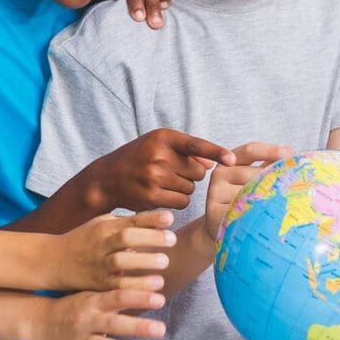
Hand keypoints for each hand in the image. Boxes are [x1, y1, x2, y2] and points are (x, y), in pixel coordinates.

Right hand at [31, 289, 166, 339]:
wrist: (38, 324)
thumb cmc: (73, 308)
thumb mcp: (90, 296)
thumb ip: (115, 295)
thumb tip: (145, 284)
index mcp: (92, 303)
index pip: (118, 298)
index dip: (139, 298)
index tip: (160, 299)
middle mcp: (86, 321)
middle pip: (113, 323)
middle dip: (137, 326)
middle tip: (160, 328)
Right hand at [56, 209, 177, 291]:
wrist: (54, 261)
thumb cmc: (84, 240)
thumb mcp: (101, 224)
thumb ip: (127, 222)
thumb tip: (160, 218)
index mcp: (104, 227)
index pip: (130, 220)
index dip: (150, 218)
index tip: (170, 219)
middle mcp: (102, 244)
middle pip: (126, 238)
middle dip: (150, 238)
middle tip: (172, 240)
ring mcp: (99, 265)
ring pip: (121, 262)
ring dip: (143, 263)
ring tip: (164, 264)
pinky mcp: (98, 284)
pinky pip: (117, 286)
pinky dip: (135, 287)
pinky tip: (153, 289)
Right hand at [85, 129, 235, 213]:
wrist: (107, 178)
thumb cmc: (138, 159)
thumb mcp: (158, 145)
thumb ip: (186, 151)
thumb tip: (212, 164)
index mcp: (163, 137)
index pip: (196, 145)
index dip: (216, 152)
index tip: (232, 160)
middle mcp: (159, 155)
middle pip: (198, 172)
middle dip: (191, 175)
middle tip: (172, 172)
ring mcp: (155, 176)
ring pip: (191, 188)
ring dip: (183, 188)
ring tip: (164, 182)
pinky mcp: (153, 196)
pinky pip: (182, 202)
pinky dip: (177, 200)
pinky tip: (163, 194)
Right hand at [205, 143, 292, 239]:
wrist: (226, 227)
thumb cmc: (248, 201)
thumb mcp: (257, 180)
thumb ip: (270, 167)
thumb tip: (293, 156)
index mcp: (231, 161)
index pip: (250, 150)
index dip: (270, 150)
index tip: (289, 153)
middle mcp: (220, 173)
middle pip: (254, 173)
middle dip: (273, 183)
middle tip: (289, 194)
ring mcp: (215, 192)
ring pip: (249, 193)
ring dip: (265, 202)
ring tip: (274, 210)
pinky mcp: (213, 211)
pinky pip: (241, 211)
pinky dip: (254, 215)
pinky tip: (261, 219)